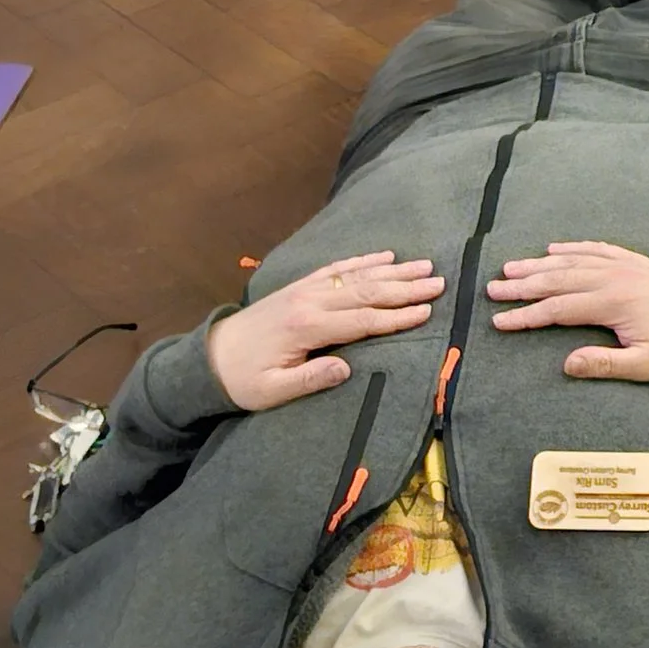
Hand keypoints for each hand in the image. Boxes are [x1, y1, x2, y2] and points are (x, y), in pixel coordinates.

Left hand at [208, 251, 442, 411]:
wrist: (210, 357)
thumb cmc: (243, 381)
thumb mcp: (272, 392)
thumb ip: (310, 380)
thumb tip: (347, 370)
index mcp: (307, 327)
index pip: (362, 320)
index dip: (396, 317)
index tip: (427, 311)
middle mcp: (310, 301)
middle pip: (367, 291)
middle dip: (405, 287)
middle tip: (439, 282)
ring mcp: (306, 289)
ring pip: (357, 276)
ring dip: (393, 270)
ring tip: (424, 265)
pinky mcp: (301, 286)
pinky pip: (338, 268)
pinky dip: (364, 260)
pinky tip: (385, 256)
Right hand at [487, 241, 648, 381]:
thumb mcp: (644, 365)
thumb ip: (604, 364)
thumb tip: (566, 364)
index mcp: (612, 303)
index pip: (558, 308)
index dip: (526, 315)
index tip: (499, 321)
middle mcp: (613, 277)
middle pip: (558, 279)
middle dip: (523, 285)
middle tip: (492, 289)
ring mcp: (623, 265)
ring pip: (572, 261)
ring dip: (539, 264)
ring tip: (510, 267)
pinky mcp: (633, 261)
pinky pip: (596, 249)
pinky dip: (572, 248)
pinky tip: (554, 249)